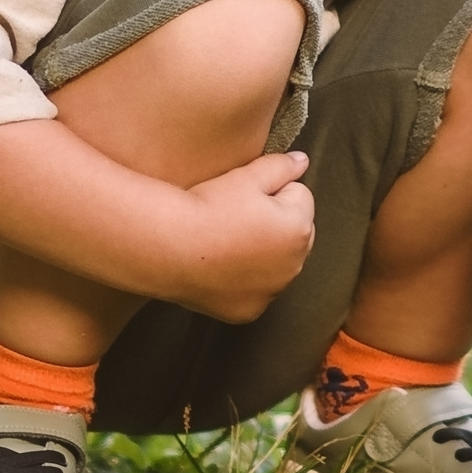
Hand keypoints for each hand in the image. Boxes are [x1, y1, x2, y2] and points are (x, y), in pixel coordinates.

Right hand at [159, 151, 315, 322]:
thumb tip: (302, 161)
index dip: (271, 190)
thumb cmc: (208, 207)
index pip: (299, 197)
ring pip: (276, 264)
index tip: (243, 196)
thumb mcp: (246, 176)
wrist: (169, 247)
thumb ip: (281, 166)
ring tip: (226, 241)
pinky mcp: (249, 311)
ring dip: (263, 254)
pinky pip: (256, 291)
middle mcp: (294, 265)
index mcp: (298, 228)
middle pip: (293, 234)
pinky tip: (220, 267)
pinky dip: (244, 281)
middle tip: (235, 217)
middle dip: (276, 223)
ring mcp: (272, 292)